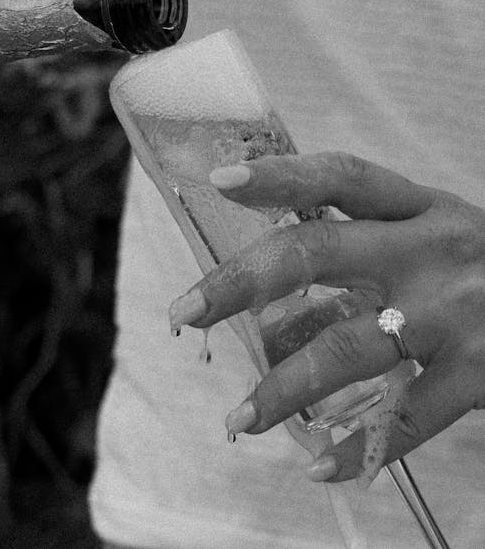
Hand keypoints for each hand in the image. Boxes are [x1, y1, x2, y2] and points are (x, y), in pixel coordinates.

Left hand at [169, 152, 484, 481]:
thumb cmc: (481, 264)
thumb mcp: (433, 231)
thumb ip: (367, 242)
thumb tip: (273, 279)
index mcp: (419, 209)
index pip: (342, 177)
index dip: (282, 176)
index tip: (221, 181)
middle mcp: (430, 252)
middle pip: (319, 252)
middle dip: (243, 282)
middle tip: (187, 312)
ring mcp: (452, 315)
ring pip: (348, 347)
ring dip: (284, 387)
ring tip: (240, 418)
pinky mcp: (477, 373)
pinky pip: (406, 419)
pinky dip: (357, 448)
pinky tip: (319, 466)